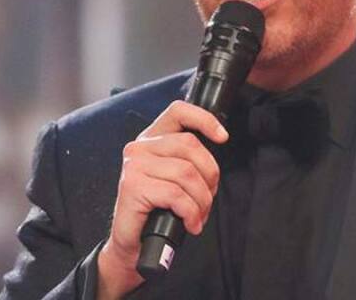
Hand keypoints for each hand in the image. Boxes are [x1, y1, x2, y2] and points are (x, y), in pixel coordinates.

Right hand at [96, 100, 227, 298]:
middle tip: (209, 197)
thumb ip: (188, 159)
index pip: (178, 111)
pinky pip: (175, 195)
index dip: (204, 119)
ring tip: (199, 215)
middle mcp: (139, 147)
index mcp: (151, 139)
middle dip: (210, 174)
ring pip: (186, 172)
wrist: (133, 245)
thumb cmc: (158, 211)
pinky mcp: (132, 187)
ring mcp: (134, 165)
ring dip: (202, 200)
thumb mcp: (175, 178)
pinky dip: (190, 212)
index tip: (223, 138)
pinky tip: (191, 224)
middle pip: (190, 145)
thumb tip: (218, 147)